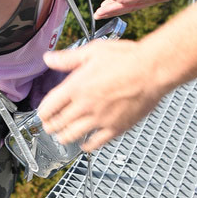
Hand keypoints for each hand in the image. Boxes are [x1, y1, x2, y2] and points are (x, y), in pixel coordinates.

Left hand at [37, 38, 163, 150]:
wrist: (153, 70)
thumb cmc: (127, 58)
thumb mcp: (93, 51)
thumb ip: (68, 58)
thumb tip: (49, 58)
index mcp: (76, 86)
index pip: (49, 106)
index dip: (42, 113)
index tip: (43, 115)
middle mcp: (84, 105)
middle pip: (57, 123)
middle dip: (51, 126)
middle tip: (50, 126)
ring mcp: (99, 119)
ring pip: (72, 136)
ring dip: (64, 137)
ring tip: (63, 136)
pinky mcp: (115, 128)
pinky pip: (95, 144)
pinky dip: (87, 146)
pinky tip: (85, 144)